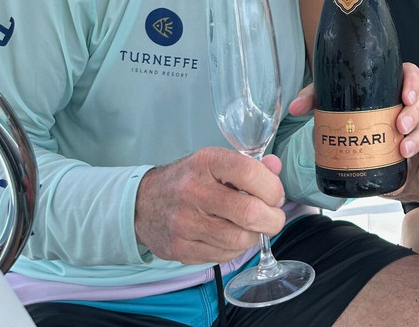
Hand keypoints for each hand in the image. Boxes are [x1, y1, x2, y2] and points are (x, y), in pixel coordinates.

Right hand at [134, 147, 285, 263]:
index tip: (275, 195)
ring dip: (255, 236)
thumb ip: (250, 165)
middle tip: (274, 217)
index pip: (251, 173)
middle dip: (273, 219)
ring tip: (252, 227)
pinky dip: (236, 249)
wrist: (142, 203)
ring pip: (239, 240)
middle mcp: (194, 191)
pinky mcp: (180, 249)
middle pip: (249, 212)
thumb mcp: (215, 162)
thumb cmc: (188, 180)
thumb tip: (276, 167)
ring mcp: (185, 222)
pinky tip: (231, 237)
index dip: (273, 188)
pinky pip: (223, 256)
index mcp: (206, 162)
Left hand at [289, 61, 418, 158]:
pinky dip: (416, 146)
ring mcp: (408, 124)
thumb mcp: (328, 104)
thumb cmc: (345, 118)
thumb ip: (313, 100)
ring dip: (416, 134)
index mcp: (387, 85)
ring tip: (402, 146)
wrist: (348, 152)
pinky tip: (404, 155)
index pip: (409, 74)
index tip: (405, 96)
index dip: (412, 82)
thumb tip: (296, 108)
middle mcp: (401, 103)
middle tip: (399, 124)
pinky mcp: (409, 144)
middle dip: (414, 112)